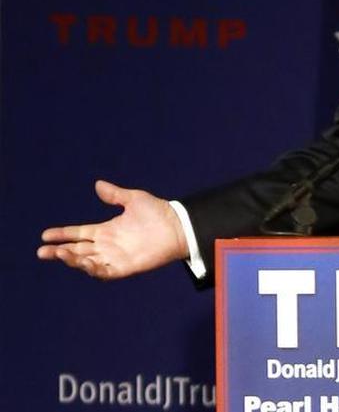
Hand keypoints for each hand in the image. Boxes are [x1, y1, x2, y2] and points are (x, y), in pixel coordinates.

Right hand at [37, 180, 188, 279]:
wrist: (178, 226)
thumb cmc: (158, 212)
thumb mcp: (134, 199)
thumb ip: (115, 194)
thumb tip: (97, 184)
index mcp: (106, 230)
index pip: (78, 233)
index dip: (62, 234)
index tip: (45, 234)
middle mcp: (107, 245)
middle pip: (77, 250)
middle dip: (59, 251)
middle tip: (43, 251)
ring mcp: (115, 257)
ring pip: (87, 262)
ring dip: (72, 260)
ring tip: (60, 253)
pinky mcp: (125, 267)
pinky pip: (105, 272)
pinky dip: (93, 270)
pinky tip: (84, 263)